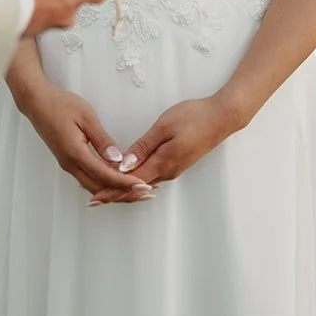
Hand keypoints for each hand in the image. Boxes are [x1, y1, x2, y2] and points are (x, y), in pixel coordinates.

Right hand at [12, 80, 150, 202]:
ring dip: (115, 190)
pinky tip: (118, 180)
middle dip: (124, 193)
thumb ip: (102, 139)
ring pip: (94, 186)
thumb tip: (118, 159)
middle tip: (147, 193)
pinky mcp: (68, 161)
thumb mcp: (86, 116)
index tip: (144, 186)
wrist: (36, 102)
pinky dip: (105, 183)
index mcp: (75, 153)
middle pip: (100, 189)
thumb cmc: (60, 104)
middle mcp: (70, 164)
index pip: (105, 175)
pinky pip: (88, 179)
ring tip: (137, 189)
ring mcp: (68, 164)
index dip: (126, 183)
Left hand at [88, 95, 247, 201]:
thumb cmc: (193, 117)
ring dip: (125, 186)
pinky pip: (152, 175)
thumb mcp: (164, 127)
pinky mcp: (177, 162)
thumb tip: (125, 165)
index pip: (131, 182)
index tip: (95, 198)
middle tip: (94, 198)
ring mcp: (174, 168)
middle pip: (136, 187)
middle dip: (115, 192)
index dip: (112, 190)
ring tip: (105, 189)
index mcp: (163, 163)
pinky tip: (128, 177)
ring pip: (144, 182)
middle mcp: (168, 171)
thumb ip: (144, 146)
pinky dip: (136, 179)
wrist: (222, 117)